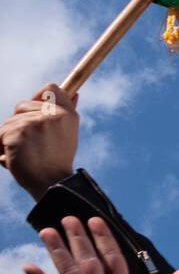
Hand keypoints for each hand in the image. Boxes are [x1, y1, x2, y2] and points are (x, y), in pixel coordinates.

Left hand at [0, 83, 78, 199]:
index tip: (36, 112)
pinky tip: (14, 159)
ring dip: (9, 138)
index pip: (51, 89)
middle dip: (19, 122)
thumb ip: (66, 113)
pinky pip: (0, 134)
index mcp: (67, 114)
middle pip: (22, 105)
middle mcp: (53, 115)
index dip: (38, 98)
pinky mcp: (18, 132)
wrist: (51, 184)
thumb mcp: (68, 134)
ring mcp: (35, 122)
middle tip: (30, 143)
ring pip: (9, 121)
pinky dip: (1, 148)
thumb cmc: (57, 161)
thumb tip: (75, 93)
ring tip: (23, 154)